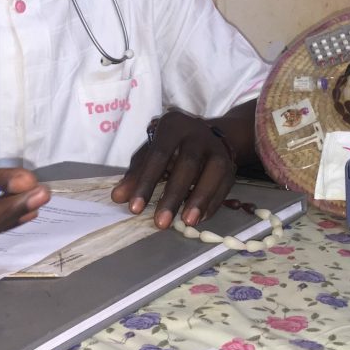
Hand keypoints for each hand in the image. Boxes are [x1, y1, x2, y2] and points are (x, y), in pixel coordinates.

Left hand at [110, 110, 235, 229]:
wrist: (206, 134)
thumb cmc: (170, 146)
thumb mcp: (149, 153)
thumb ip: (135, 174)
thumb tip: (118, 198)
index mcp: (172, 126)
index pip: (158, 155)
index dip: (146, 182)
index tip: (134, 208)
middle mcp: (197, 134)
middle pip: (187, 164)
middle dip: (173, 195)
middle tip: (160, 223)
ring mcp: (217, 148)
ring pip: (213, 172)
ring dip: (199, 200)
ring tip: (186, 223)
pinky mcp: (231, 164)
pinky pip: (225, 185)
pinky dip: (213, 204)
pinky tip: (200, 219)